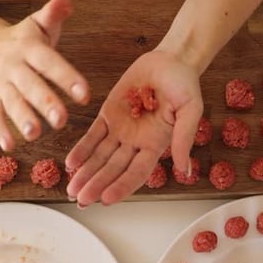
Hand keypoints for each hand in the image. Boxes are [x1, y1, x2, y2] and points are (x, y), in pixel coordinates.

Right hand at [0, 0, 89, 150]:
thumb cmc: (25, 38)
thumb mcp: (40, 23)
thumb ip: (54, 14)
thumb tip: (67, 0)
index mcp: (30, 48)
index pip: (49, 63)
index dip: (66, 77)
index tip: (84, 94)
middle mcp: (14, 67)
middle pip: (30, 85)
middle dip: (45, 102)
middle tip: (61, 119)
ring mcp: (3, 84)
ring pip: (11, 102)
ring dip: (21, 118)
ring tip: (35, 134)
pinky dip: (0, 130)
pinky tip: (11, 146)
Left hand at [65, 50, 202, 206]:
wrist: (169, 61)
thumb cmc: (184, 84)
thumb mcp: (191, 110)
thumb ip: (184, 138)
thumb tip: (184, 170)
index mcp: (156, 144)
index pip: (137, 172)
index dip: (122, 186)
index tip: (106, 199)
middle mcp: (136, 142)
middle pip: (114, 169)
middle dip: (97, 185)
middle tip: (82, 201)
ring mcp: (121, 130)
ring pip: (100, 156)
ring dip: (86, 173)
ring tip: (72, 190)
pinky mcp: (109, 114)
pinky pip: (92, 135)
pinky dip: (82, 149)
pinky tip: (71, 163)